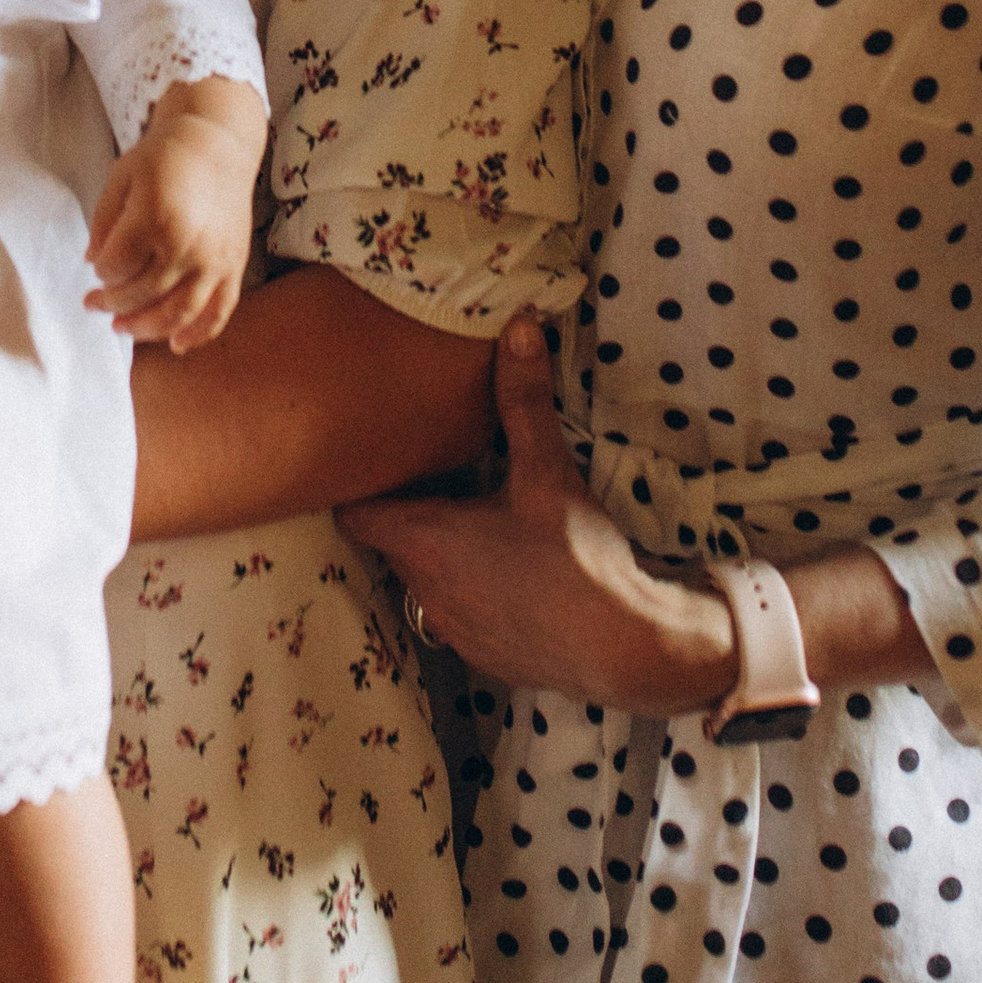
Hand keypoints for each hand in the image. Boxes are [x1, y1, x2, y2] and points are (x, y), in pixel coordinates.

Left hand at [85, 78, 266, 354]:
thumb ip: (103, 222)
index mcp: (154, 218)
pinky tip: (177, 346)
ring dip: (145, 328)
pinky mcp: (235, 266)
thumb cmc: (164, 155)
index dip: (100, 273)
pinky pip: (219, 311)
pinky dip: (199, 334)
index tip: (98, 266)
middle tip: (94, 304)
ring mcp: (214, 260)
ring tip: (121, 328)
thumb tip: (92, 264)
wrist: (218, 141)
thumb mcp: (121, 177)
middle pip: (141, 294)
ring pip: (177, 313)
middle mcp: (186, 245)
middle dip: (112, 304)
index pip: (115, 267)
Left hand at [340, 314, 732, 715]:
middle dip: (409, 511)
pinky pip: (459, 616)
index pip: (354, 516)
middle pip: (391, 543)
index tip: (378, 461)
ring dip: (441, 553)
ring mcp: (452, 632)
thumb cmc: (576, 556)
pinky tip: (513, 571)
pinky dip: (473, 592)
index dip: (361, 488)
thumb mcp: (547, 470)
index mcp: (423, 542)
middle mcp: (423, 592)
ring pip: (425, 581)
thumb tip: (519, 323)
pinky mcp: (485, 659)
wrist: (626, 647)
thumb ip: (523, 398)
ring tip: (476, 519)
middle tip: (438, 474)